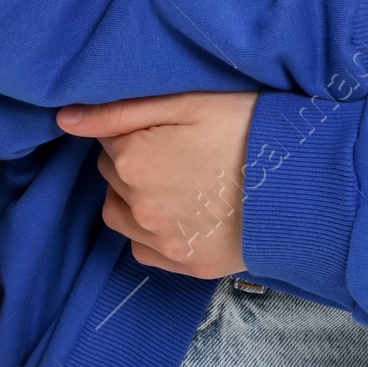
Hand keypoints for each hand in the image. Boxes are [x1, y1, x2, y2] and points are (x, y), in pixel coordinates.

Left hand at [56, 91, 255, 277]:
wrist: (302, 186)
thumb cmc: (249, 130)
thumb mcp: (190, 101)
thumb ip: (121, 110)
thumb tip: (65, 118)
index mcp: (132, 158)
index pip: (106, 136)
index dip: (135, 126)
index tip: (166, 123)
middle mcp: (136, 205)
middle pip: (113, 174)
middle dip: (133, 158)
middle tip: (179, 147)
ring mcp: (160, 240)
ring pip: (120, 213)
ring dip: (134, 197)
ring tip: (178, 180)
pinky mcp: (184, 264)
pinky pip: (144, 248)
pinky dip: (152, 231)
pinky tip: (182, 212)